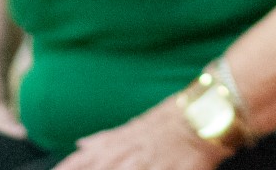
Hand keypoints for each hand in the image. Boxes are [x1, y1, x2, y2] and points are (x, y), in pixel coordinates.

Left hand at [57, 96, 227, 169]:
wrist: (207, 112)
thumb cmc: (171, 118)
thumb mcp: (136, 125)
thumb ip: (107, 138)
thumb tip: (81, 143)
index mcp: (121, 141)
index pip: (85, 158)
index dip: (68, 166)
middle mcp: (133, 152)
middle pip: (102, 168)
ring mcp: (153, 162)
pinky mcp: (175, 169)